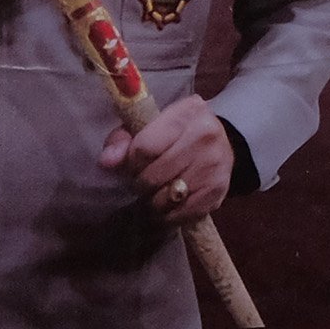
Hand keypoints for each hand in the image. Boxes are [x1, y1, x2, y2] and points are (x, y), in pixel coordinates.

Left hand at [100, 90, 235, 223]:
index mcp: (186, 112)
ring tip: (156, 193)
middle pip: (154, 175)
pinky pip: (183, 213)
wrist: (223, 143)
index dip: (131, 163)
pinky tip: (168, 206)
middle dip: (141, 184)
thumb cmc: (176, 134)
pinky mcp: (218, 190)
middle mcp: (205, 135)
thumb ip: (122, 140)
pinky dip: (170, 215)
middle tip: (143, 182)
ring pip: (167, 198)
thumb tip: (106, 161)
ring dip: (154, 202)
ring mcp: (214, 164)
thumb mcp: (149, 126)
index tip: (132, 166)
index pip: (145, 147)